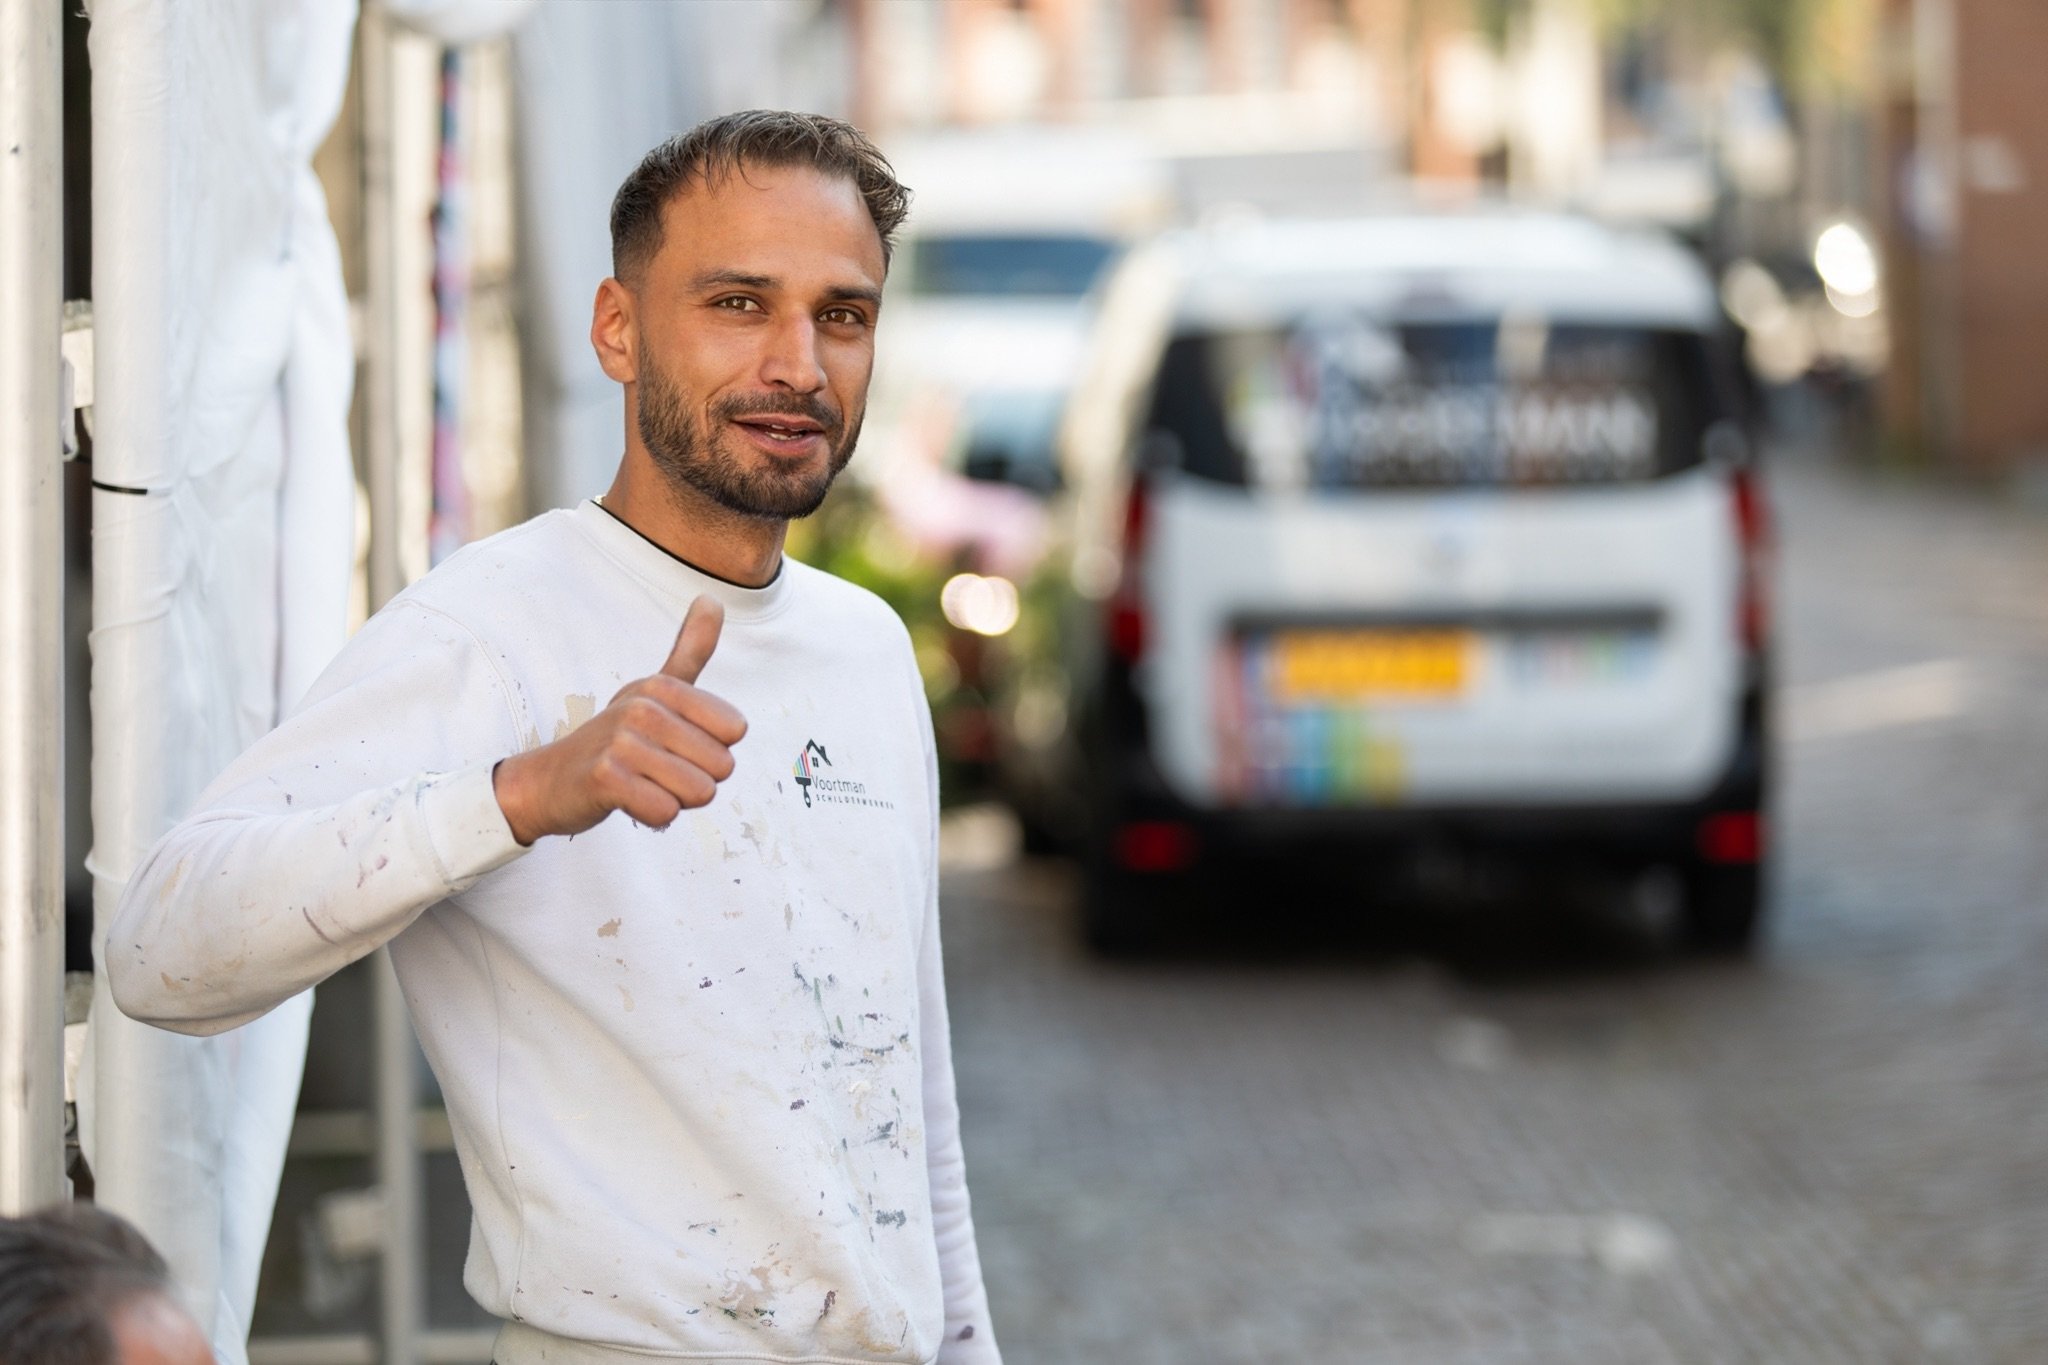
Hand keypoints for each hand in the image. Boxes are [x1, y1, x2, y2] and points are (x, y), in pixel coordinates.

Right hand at [492, 595, 747, 844]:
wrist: (548, 781)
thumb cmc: (614, 740)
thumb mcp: (653, 691)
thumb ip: (690, 650)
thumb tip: (712, 597)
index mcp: (662, 686)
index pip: (735, 730)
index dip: (712, 749)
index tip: (674, 745)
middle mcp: (643, 707)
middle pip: (722, 766)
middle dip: (695, 779)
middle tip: (655, 770)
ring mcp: (622, 742)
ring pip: (699, 792)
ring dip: (675, 799)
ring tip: (642, 784)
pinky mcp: (606, 779)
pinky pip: (666, 812)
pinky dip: (653, 817)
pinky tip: (628, 801)